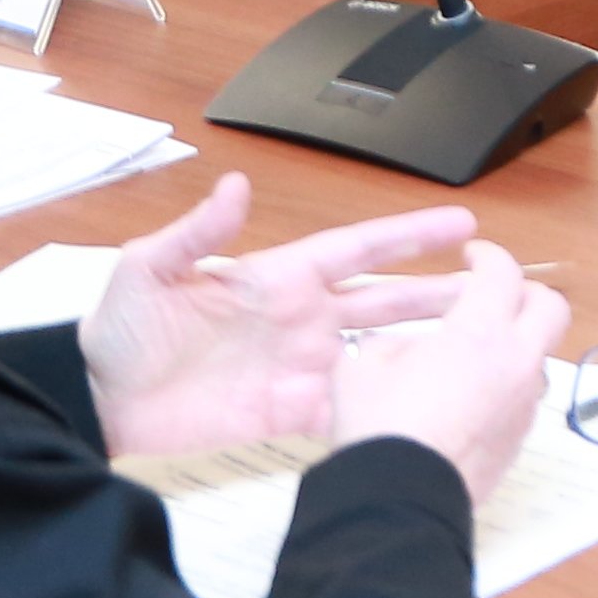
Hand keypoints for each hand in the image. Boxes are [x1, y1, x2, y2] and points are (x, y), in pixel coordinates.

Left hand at [76, 174, 481, 457]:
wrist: (101, 403)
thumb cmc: (122, 330)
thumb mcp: (149, 269)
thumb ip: (197, 230)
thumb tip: (236, 184)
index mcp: (277, 278)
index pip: (356, 250)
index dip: (407, 237)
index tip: (461, 224)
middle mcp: (299, 319)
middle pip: (385, 301)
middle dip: (440, 292)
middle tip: (496, 286)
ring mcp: (297, 366)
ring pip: (378, 354)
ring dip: (424, 348)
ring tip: (478, 344)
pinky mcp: (286, 414)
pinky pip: (348, 408)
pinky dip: (385, 407)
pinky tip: (423, 407)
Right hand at [329, 240, 565, 498]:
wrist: (398, 499)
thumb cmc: (379, 424)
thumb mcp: (363, 366)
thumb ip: (393, 342)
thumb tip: (405, 347)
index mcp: (479, 330)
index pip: (503, 273)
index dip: (489, 256)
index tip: (474, 255)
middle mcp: (515, 361)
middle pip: (549, 307)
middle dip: (526, 293)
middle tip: (496, 295)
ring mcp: (523, 403)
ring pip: (539, 356)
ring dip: (518, 344)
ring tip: (479, 352)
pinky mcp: (519, 440)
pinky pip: (524, 398)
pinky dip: (507, 385)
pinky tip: (471, 398)